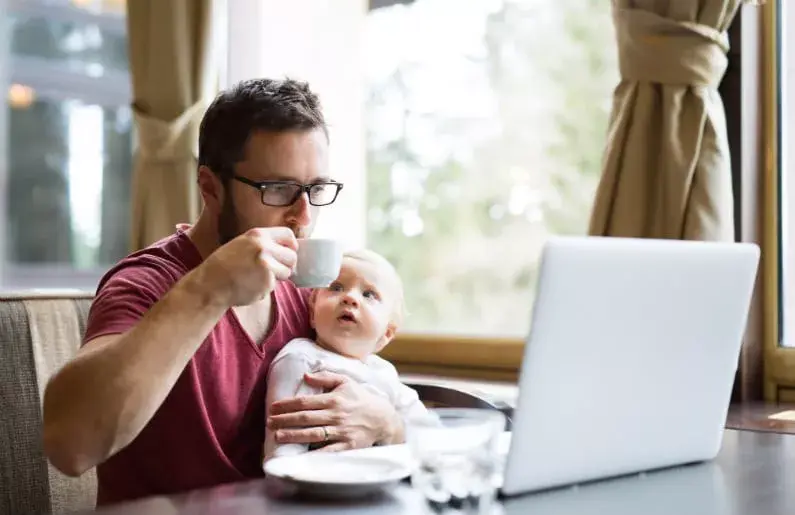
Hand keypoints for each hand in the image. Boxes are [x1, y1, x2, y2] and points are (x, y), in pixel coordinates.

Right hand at [196, 227, 297, 306]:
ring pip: (287, 272)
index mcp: (258, 235)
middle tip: (274, 270)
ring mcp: (267, 266)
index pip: (289, 235)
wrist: (210, 284)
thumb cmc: (225, 264)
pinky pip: (275, 285)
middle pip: (292, 256)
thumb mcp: (243, 243)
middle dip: (286, 264)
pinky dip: (265, 288)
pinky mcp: (266, 283)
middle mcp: (264, 248)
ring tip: (258, 277)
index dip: (291, 245)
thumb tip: (288, 249)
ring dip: (278, 277)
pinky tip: (251, 285)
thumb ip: (264, 243)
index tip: (288, 252)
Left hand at [267, 372, 403, 451]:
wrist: (383, 418)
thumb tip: (306, 375)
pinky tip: (300, 455)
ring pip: (313, 434)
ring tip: (278, 436)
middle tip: (269, 423)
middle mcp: (336, 415)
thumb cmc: (361, 398)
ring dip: (294, 435)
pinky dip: (314, 454)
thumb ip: (326, 376)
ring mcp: (341, 431)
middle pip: (306, 418)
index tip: (273, 407)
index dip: (287, 404)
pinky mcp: (347, 445)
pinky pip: (328, 451)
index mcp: (334, 399)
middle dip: (285, 420)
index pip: (305, 401)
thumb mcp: (346, 381)